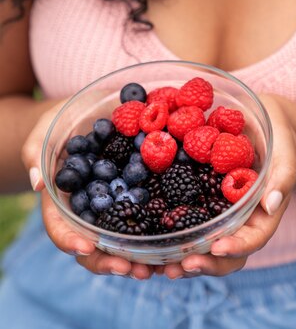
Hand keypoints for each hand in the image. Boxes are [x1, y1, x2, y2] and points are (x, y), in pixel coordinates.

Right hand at [21, 100, 154, 278]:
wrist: (91, 111)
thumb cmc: (60, 123)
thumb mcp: (44, 132)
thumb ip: (36, 153)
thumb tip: (38, 183)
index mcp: (63, 201)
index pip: (60, 228)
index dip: (70, 240)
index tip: (86, 247)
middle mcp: (89, 210)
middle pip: (95, 246)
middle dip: (112, 261)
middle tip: (132, 269)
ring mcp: (115, 204)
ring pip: (123, 240)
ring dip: (138, 257)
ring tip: (155, 267)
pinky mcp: (138, 193)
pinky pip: (148, 215)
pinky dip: (159, 232)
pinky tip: (174, 243)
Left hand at [161, 93, 295, 278]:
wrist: (257, 118)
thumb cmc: (278, 133)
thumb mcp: (286, 147)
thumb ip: (283, 174)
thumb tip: (272, 204)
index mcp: (264, 212)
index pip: (253, 238)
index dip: (236, 247)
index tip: (216, 247)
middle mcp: (240, 219)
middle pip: (225, 253)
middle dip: (204, 264)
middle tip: (179, 267)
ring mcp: (218, 211)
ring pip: (203, 244)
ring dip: (182, 259)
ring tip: (159, 265)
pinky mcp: (199, 198)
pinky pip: (184, 220)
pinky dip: (169, 234)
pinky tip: (149, 241)